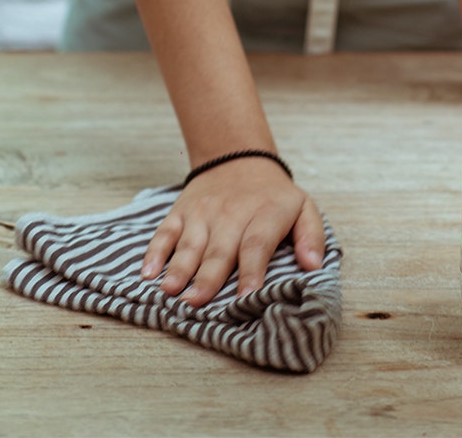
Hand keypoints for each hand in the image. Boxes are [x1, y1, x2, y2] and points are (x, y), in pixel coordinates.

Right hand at [140, 158, 324, 305]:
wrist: (239, 159)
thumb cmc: (274, 196)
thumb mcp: (304, 208)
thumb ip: (312, 236)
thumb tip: (313, 266)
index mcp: (265, 214)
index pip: (257, 244)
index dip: (251, 271)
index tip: (246, 297)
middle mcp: (232, 214)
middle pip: (219, 249)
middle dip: (208, 278)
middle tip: (197, 304)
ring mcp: (203, 213)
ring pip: (190, 243)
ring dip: (179, 268)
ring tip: (171, 292)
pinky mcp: (181, 212)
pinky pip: (165, 231)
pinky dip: (154, 251)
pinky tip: (148, 272)